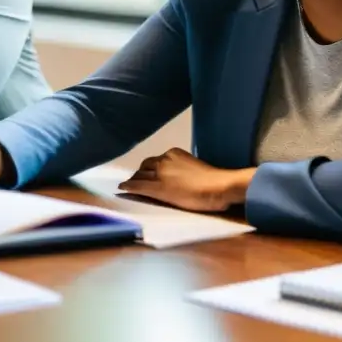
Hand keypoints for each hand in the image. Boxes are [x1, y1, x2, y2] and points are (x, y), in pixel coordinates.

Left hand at [118, 148, 255, 212]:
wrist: (218, 187)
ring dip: (134, 180)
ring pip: (140, 175)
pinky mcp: (157, 187)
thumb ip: (184, 169)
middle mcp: (164, 160)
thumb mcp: (195, 168)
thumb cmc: (214, 182)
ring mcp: (159, 173)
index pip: (155, 161)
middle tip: (137, 181)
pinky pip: (137, 185)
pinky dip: (128, 186)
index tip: (147, 174)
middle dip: (140, 173)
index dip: (149, 169)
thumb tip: (181, 177)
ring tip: (129, 186)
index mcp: (174, 153)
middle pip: (145, 166)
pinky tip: (122, 188)